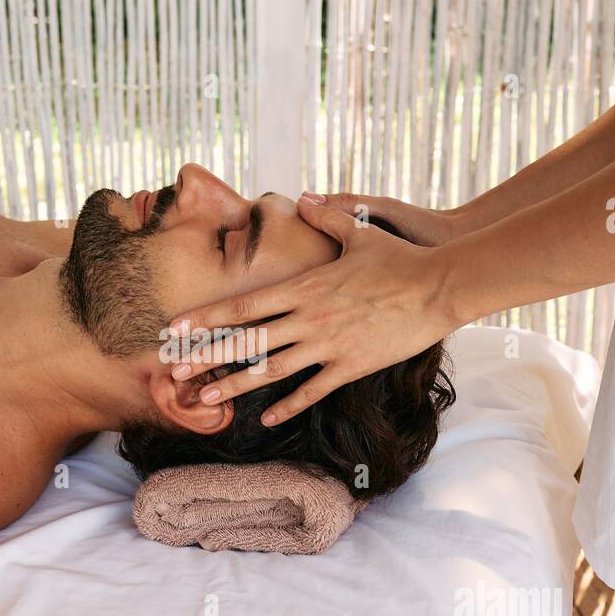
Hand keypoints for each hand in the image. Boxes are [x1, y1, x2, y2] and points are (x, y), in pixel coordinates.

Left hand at [167, 196, 463, 425]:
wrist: (440, 286)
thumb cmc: (400, 257)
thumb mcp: (359, 230)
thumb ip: (325, 215)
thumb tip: (302, 197)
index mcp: (304, 286)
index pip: (243, 305)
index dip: (207, 318)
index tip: (177, 328)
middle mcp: (309, 318)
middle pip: (247, 341)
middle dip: (206, 357)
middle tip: (174, 372)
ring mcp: (329, 345)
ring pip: (271, 370)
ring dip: (235, 386)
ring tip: (205, 401)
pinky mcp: (352, 366)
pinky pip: (312, 391)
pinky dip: (287, 406)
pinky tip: (264, 419)